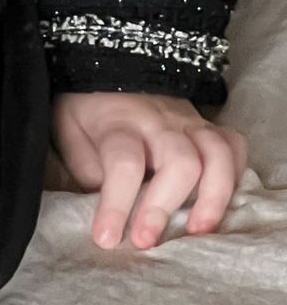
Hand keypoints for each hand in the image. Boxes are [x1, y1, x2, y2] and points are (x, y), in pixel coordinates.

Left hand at [53, 92, 248, 249]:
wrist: (107, 63)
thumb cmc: (86, 109)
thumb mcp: (69, 132)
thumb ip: (88, 171)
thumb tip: (109, 209)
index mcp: (118, 122)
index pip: (123, 163)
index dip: (116, 205)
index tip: (106, 239)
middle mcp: (158, 121)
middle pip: (179, 161)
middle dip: (165, 206)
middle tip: (146, 241)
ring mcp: (187, 120)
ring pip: (216, 154)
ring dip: (213, 197)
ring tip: (198, 231)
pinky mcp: (206, 124)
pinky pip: (232, 145)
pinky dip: (235, 175)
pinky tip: (221, 203)